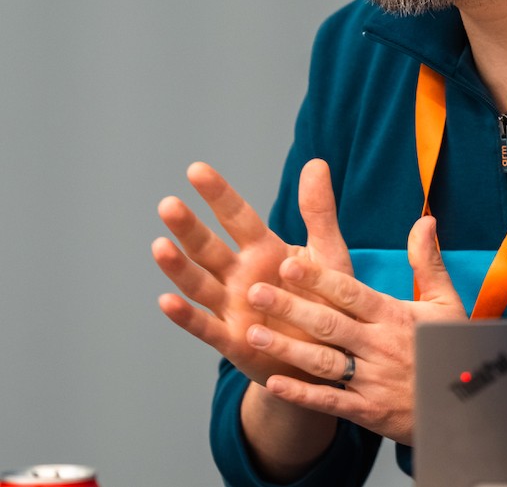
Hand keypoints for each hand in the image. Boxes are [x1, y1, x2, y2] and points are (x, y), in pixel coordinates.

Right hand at [153, 159, 351, 386]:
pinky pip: (205, 327)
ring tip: (160, 245)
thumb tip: (316, 162)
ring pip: (200, 284)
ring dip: (179, 267)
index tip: (196, 169)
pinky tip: (166, 300)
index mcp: (264, 250)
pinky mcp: (233, 341)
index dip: (219, 194)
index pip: (238, 217)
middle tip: (168, 204)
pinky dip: (185, 316)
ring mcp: (233, 307)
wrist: (332, 358)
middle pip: (209, 248)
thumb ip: (319, 212)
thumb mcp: (329, 254)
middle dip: (189, 227)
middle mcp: (241, 276)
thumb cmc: (329, 302)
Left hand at [241, 214, 466, 446]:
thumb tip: (425, 219)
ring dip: (287, 349)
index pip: (350, 293)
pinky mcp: (367, 411)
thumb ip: (428, 260)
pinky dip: (300, 394)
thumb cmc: (450, 348)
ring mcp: (372, 380)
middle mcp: (380, 345)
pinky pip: (329, 402)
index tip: (289, 263)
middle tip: (256, 292)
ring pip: (324, 362)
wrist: (464, 407)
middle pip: (329, 324)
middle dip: (291, 308)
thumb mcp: (446, 301)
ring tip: (253, 335)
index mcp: (395, 316)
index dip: (319, 279)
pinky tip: (273, 383)